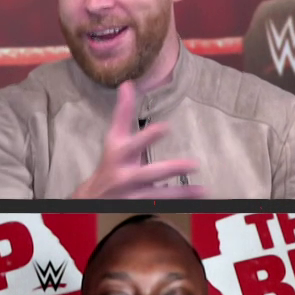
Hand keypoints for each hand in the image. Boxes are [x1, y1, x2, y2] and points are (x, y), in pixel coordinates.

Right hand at [72, 81, 205, 198]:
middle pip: (148, 173)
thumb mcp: (114, 139)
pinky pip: (159, 209)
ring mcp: (131, 196)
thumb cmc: (110, 163)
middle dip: (169, 169)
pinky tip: (194, 206)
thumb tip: (127, 84)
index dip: (148, 137)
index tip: (165, 127)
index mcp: (120, 155)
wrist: (91, 199)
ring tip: (202, 190)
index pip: (133, 143)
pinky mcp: (137, 209)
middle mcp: (124, 176)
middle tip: (193, 164)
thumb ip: (123, 113)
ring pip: (158, 196)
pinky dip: (177, 208)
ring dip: (180, 193)